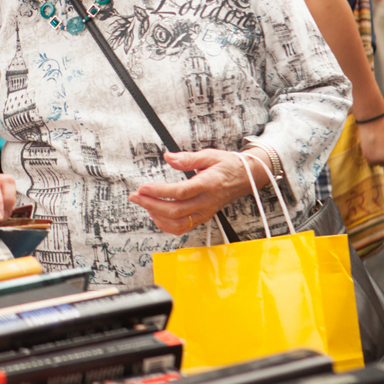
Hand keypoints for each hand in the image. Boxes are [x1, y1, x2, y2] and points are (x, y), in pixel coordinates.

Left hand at [129, 149, 270, 235]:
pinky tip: (156, 214)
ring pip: (178, 224)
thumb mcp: (210, 155)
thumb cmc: (228, 165)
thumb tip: (168, 157)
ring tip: (143, 203)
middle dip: (151, 204)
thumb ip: (187, 158)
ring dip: (156, 216)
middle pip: (175, 211)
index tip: (143, 187)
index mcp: (209, 184)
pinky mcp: (203, 217)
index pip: (180, 192)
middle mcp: (207, 202)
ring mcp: (205, 212)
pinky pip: (183, 228)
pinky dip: (166, 225)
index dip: (159, 191)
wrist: (247, 178)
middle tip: (135, 196)